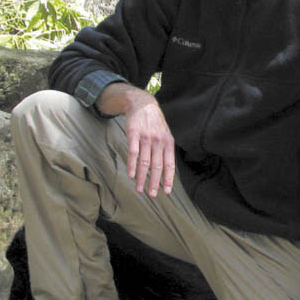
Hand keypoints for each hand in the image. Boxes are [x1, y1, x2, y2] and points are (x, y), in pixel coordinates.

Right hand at [97, 83, 174, 197]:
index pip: (170, 164)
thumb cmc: (155, 123)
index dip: (168, 178)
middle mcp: (158, 141)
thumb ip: (166, 151)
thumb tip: (167, 171)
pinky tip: (130, 175)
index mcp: (168, 142)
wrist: (143, 104)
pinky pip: (133, 153)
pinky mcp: (134, 134)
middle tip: (152, 195)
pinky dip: (131, 165)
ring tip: (139, 189)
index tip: (166, 191)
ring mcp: (146, 137)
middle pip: (157, 166)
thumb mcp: (165, 134)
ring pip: (144, 162)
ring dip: (141, 178)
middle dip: (155, 182)